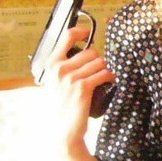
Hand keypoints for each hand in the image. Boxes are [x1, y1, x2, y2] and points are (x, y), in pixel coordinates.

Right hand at [45, 25, 115, 160]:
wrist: (64, 129)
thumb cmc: (63, 105)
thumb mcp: (58, 82)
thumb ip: (65, 65)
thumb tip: (84, 49)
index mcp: (51, 64)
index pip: (67, 36)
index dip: (81, 31)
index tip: (88, 33)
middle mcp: (59, 68)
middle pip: (91, 51)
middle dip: (99, 61)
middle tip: (98, 72)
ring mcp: (70, 78)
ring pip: (100, 62)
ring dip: (105, 70)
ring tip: (103, 79)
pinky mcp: (82, 88)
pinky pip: (104, 73)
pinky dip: (110, 77)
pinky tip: (109, 82)